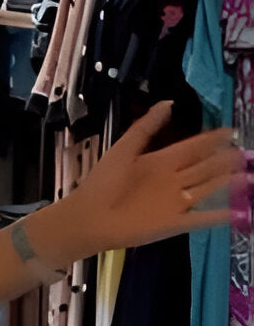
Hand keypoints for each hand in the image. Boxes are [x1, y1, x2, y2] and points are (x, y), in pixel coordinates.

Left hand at [71, 100, 247, 254]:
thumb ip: (147, 127)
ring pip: (209, 189)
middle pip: (206, 168)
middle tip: (246, 154)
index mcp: (162, 161)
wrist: (87, 218)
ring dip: (229, 184)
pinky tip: (238, 211)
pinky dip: (219, 216)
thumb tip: (169, 102)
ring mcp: (174, 203)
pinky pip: (200, 219)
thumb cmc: (102, 183)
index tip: (231, 131)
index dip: (213, 140)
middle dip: (227, 161)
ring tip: (249, 176)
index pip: (195, 147)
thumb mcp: (125, 149)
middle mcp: (173, 181)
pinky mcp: (172, 224)